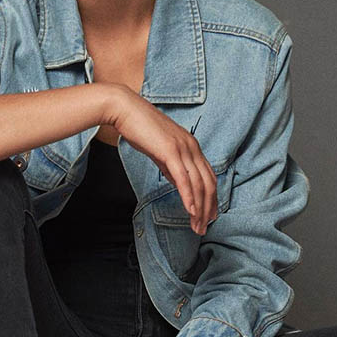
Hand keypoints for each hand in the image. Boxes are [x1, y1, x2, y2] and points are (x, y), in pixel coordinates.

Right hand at [108, 85, 217, 233]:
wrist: (125, 109)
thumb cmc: (139, 128)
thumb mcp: (160, 149)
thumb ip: (171, 165)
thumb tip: (178, 181)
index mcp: (191, 146)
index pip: (209, 177)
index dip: (211, 199)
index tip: (208, 216)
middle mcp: (192, 147)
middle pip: (209, 183)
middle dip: (209, 208)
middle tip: (204, 227)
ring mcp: (183, 148)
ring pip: (199, 184)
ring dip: (200, 208)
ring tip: (197, 226)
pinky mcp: (171, 151)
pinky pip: (184, 179)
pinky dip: (189, 197)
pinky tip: (190, 211)